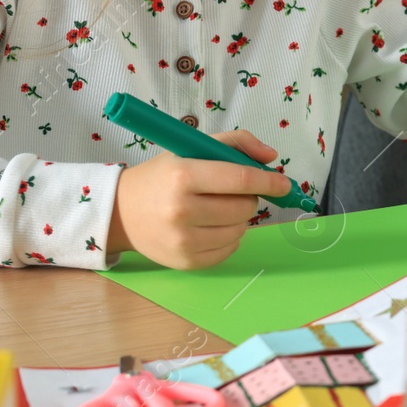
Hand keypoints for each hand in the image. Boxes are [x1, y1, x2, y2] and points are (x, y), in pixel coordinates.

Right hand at [107, 129, 292, 268]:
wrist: (121, 212)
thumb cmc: (162, 177)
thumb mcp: (191, 148)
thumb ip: (235, 143)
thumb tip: (271, 157)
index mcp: (183, 177)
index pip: (241, 179)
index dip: (270, 181)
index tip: (284, 183)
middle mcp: (182, 211)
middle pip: (245, 207)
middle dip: (249, 197)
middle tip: (231, 192)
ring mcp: (183, 241)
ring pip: (241, 230)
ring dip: (239, 218)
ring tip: (216, 208)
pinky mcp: (186, 262)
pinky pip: (229, 250)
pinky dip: (229, 237)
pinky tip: (211, 226)